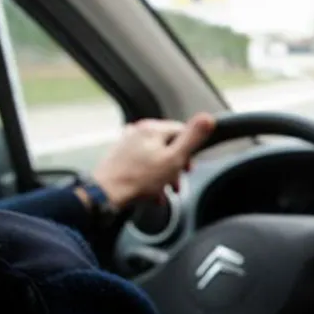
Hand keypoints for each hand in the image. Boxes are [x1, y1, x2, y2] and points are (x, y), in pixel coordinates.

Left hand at [90, 113, 215, 208]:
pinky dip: (149, 177)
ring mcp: (126, 144)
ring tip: (163, 190)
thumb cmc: (139, 179)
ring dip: (164, 174)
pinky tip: (150, 191)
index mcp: (152, 128)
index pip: (182, 131)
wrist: (105, 194)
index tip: (189, 168)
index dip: (189, 151)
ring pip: (155, 156)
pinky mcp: (119, 157)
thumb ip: (192, 138)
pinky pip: (142, 164)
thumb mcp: (174, 158)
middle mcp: (138, 131)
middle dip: (176, 166)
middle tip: (176, 182)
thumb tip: (208, 118)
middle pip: (168, 145)